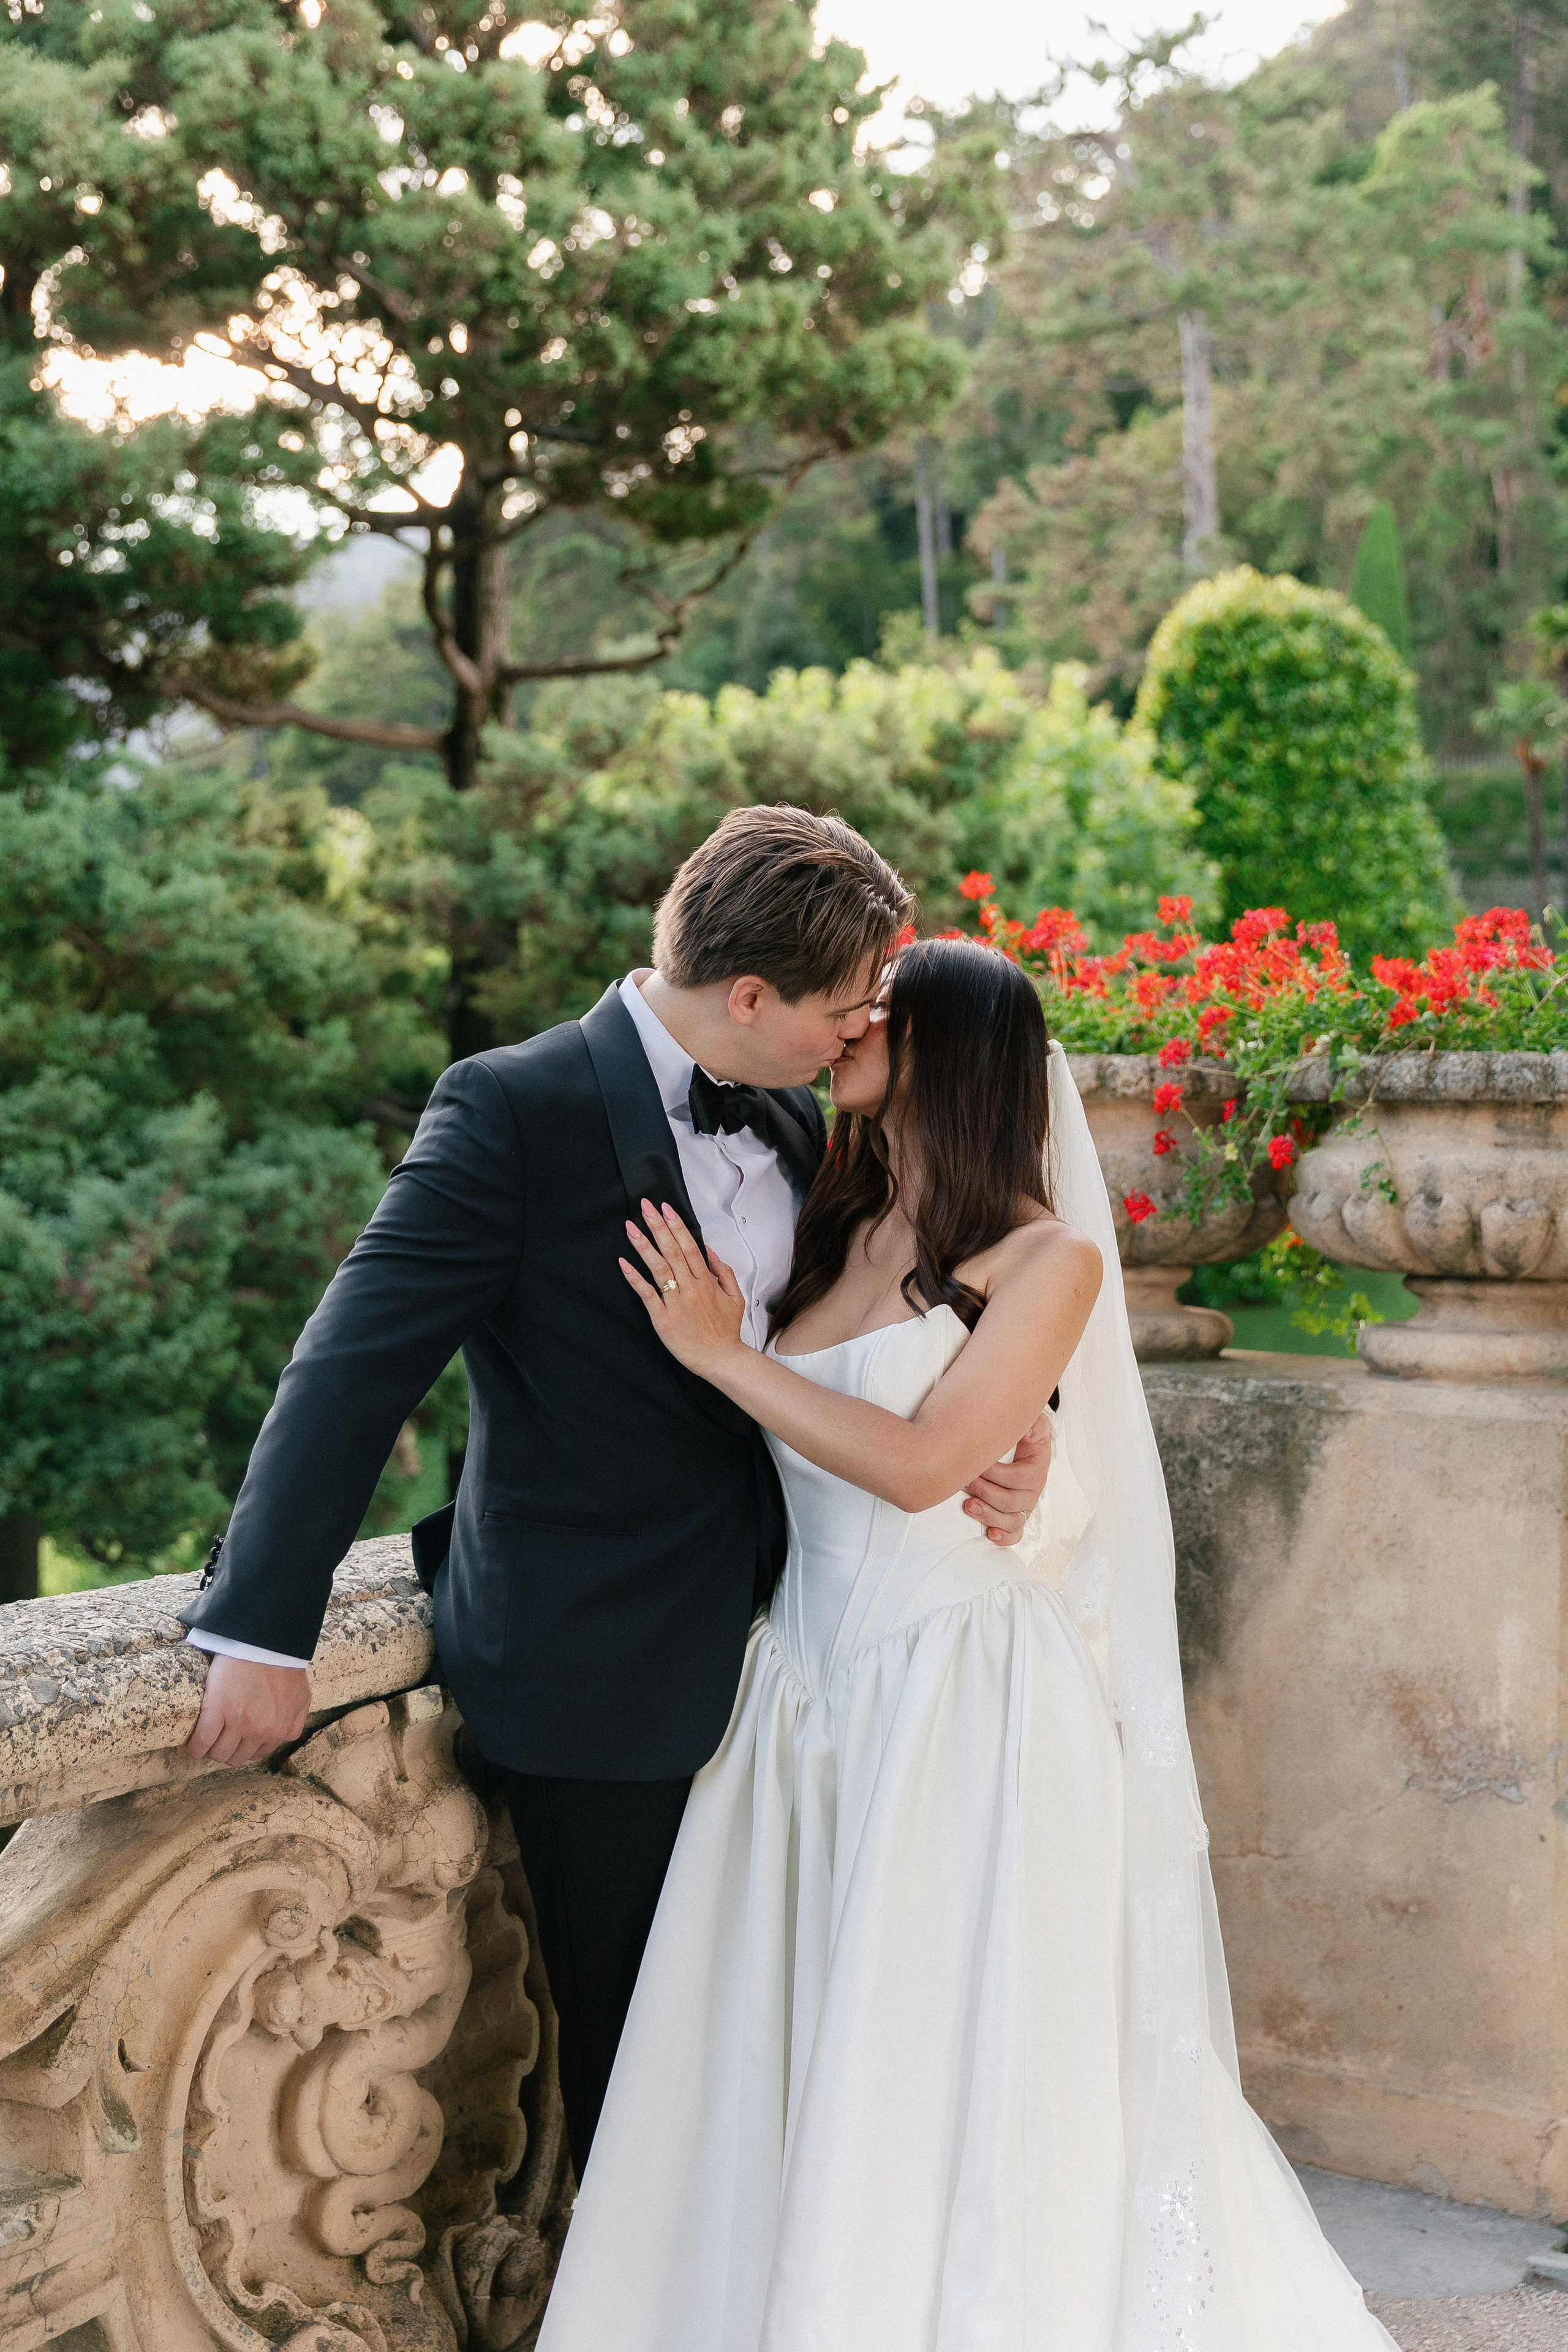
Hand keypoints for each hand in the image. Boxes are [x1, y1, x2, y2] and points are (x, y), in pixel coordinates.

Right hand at [186, 1653, 311, 1767]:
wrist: (268, 1641)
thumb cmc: (284, 1665)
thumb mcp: (301, 1697)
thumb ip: (294, 1721)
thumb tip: (284, 1735)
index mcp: (278, 1730)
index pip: (256, 1754)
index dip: (244, 1747)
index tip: (236, 1739)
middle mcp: (259, 1731)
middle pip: (236, 1758)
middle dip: (228, 1750)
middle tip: (221, 1737)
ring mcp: (238, 1723)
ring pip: (219, 1754)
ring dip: (211, 1749)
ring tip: (207, 1738)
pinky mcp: (217, 1710)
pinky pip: (201, 1742)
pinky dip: (196, 1747)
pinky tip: (193, 1744)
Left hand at [620, 1198, 745, 1377]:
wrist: (721, 1359)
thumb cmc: (726, 1330)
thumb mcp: (735, 1297)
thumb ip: (723, 1271)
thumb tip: (709, 1249)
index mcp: (707, 1281)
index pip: (689, 1247)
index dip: (676, 1226)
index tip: (666, 1208)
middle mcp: (691, 1288)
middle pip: (672, 1251)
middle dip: (658, 1226)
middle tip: (645, 1206)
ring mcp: (676, 1303)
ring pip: (659, 1268)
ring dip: (644, 1246)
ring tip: (631, 1227)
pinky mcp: (663, 1319)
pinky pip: (647, 1294)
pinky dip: (635, 1278)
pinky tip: (623, 1263)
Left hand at [963, 1409, 1053, 1546]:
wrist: (1018, 1442)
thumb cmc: (1021, 1432)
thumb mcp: (1031, 1422)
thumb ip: (1032, 1425)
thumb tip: (1026, 1432)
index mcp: (1038, 1467)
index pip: (1020, 1477)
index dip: (997, 1474)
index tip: (977, 1465)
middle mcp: (1033, 1490)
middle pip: (1012, 1501)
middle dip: (985, 1492)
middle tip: (964, 1481)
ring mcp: (1025, 1506)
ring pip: (1012, 1520)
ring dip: (989, 1515)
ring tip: (969, 1506)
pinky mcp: (1016, 1516)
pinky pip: (1015, 1534)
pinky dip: (1004, 1537)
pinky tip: (990, 1534)